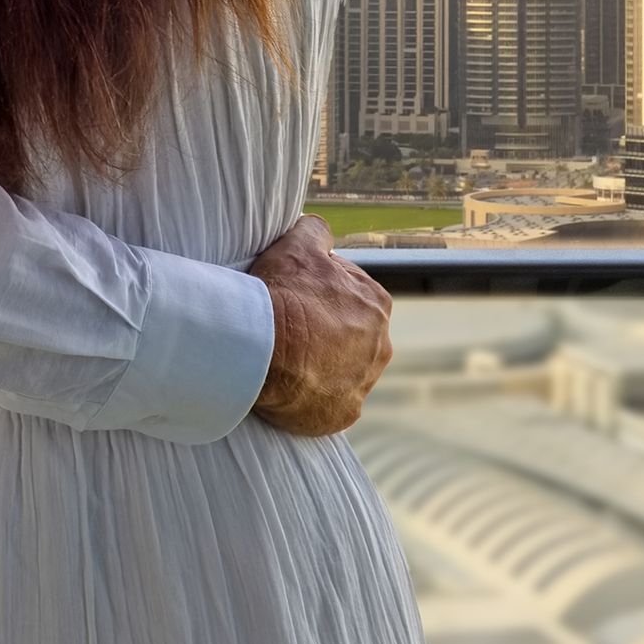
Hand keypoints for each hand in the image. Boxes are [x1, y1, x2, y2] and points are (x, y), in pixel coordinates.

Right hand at [248, 220, 391, 438]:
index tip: (293, 299)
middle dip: (324, 333)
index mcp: (376, 304)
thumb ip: (316, 232)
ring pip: (342, 371)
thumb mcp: (298, 246)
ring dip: (321, 367)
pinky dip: (313, 399)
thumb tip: (320, 229)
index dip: (317, 295)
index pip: (347, 296)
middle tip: (288, 331)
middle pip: (348, 336)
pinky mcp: (344, 413)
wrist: (263, 350)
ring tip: (286, 362)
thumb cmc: (283, 296)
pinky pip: (330, 405)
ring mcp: (364, 382)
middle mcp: (380, 345)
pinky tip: (291, 390)